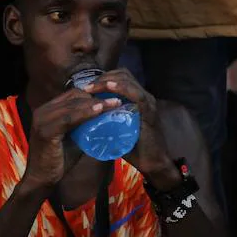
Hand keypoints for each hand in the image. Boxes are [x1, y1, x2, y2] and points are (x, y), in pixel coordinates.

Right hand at [20, 88, 122, 192]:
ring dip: (95, 104)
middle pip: (74, 96)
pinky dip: (85, 113)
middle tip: (117, 100)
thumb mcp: (75, 139)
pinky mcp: (45, 131)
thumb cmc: (59, 160)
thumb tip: (107, 122)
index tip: (113, 98)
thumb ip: (85, 128)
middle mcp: (43, 111)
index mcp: (49, 110)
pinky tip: (99, 111)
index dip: (94, 94)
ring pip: (73, 105)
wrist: (42, 179)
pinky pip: (68, 118)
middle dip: (97, 96)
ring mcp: (42, 119)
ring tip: (114, 105)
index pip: (73, 94)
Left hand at [85, 69, 180, 188]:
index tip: (86, 87)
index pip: (120, 77)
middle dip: (102, 77)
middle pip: (123, 74)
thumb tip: (84, 119)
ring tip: (92, 87)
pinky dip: (121, 88)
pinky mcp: (149, 111)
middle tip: (86, 87)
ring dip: (107, 81)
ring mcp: (147, 102)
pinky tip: (108, 87)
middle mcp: (144, 96)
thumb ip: (106, 121)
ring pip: (127, 80)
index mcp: (137, 98)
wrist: (152, 162)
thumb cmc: (134, 148)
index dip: (103, 78)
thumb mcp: (117, 130)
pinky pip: (136, 94)